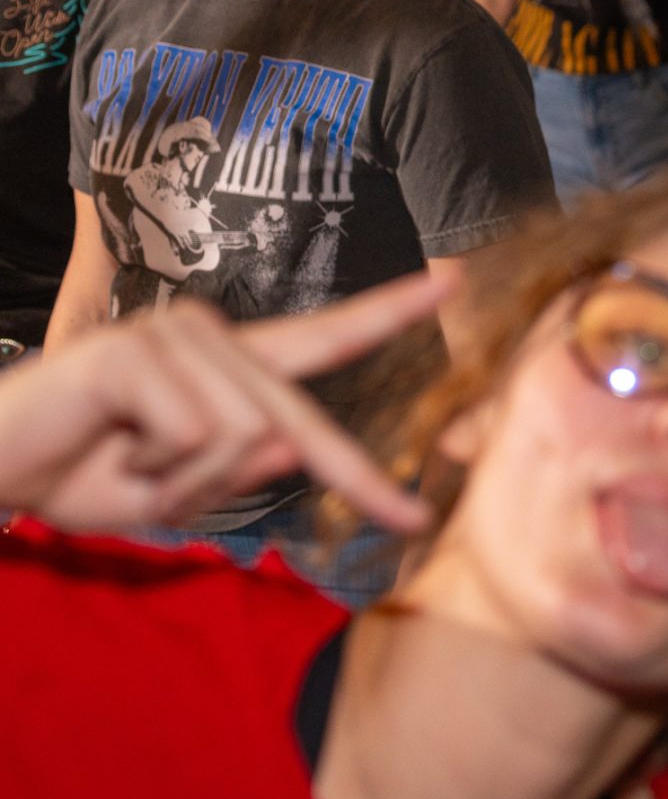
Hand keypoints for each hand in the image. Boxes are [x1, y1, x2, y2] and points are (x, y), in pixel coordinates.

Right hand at [0, 277, 445, 535]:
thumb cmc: (79, 473)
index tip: (457, 277)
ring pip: (248, 439)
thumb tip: (287, 445)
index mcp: (232, 367)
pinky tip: (109, 450)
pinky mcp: (137, 352)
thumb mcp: (177, 492)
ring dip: (189, 485)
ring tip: (132, 471)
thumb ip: (237, 472)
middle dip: (357, 479)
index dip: (391, 309)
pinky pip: (195, 436)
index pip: (326, 335)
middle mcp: (211, 334)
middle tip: (411, 520)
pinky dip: (157, 471)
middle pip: (300, 419)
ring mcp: (174, 335)